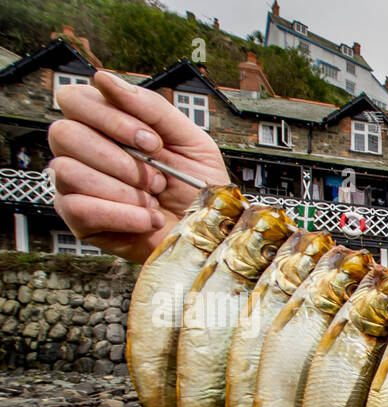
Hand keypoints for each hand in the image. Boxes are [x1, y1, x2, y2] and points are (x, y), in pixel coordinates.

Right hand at [49, 70, 229, 263]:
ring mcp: (76, 186)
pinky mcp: (80, 220)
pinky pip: (79, 208)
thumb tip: (103, 79)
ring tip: (153, 201)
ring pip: (67, 171)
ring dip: (123, 190)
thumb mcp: (190, 141)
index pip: (74, 99)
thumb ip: (151, 107)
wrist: (210, 233)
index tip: (152, 142)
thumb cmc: (199, 188)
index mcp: (106, 126)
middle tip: (156, 179)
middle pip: (64, 134)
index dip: (110, 118)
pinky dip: (121, 214)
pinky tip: (148, 219)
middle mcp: (84, 152)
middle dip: (119, 159)